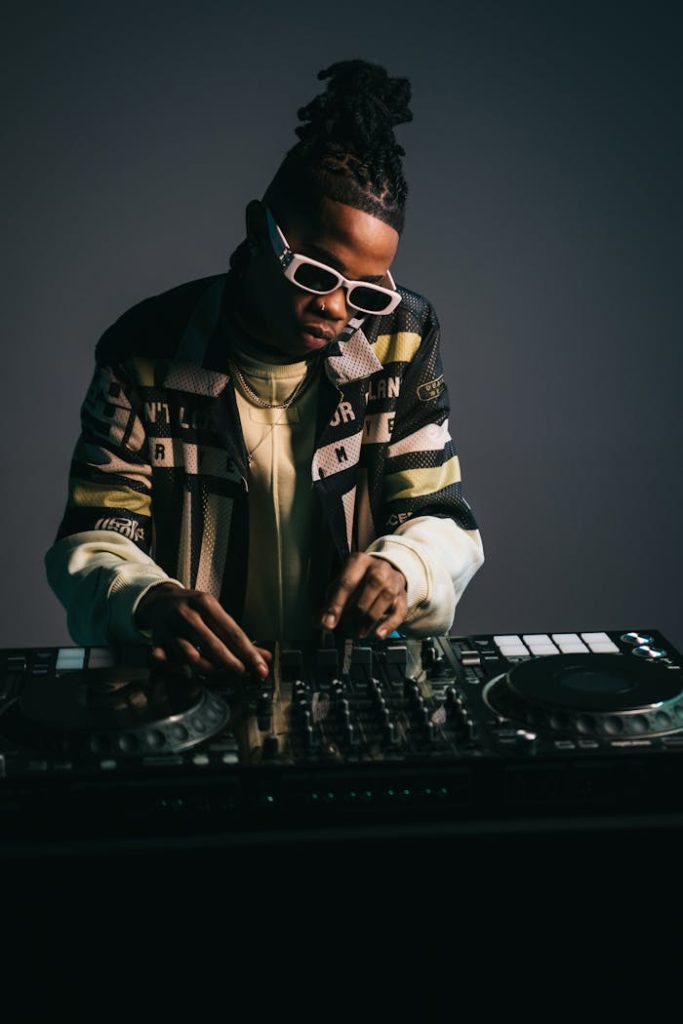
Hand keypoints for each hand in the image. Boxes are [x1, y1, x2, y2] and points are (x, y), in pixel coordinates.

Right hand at [135, 582, 270, 678]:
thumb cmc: (193, 609)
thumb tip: (265, 656)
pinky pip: (169, 660)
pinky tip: (190, 674)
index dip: (248, 653)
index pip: (232, 632)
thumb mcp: (216, 614)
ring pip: (192, 655)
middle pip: (214, 644)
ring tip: (224, 676)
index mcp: (206, 603)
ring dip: (210, 669)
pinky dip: (179, 668)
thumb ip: (238, 637)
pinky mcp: (159, 641)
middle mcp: (188, 614)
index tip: (260, 667)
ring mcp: (172, 628)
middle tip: (244, 674)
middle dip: (232, 664)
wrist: (159, 600)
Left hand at [321, 554, 407, 639]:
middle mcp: (378, 569)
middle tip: (344, 627)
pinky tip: (378, 635)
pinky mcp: (403, 596)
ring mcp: (393, 582)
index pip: (346, 585)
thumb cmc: (360, 578)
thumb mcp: (343, 583)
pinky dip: (388, 626)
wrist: (389, 569)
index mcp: (358, 562)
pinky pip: (398, 613)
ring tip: (356, 632)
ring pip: (380, 605)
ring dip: (366, 623)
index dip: (335, 606)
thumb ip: (330, 601)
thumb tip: (319, 622)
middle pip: (364, 596)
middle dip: (351, 616)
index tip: (327, 624)